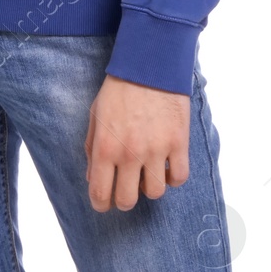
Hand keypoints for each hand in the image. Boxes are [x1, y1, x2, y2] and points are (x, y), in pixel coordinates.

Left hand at [83, 74, 191, 211]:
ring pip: (155, 193)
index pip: (100, 192)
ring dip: (148, 187)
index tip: (103, 204)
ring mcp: (156, 150)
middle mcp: (129, 153)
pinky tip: (165, 166)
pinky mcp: (178, 144)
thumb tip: (92, 177)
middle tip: (124, 189)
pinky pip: (179, 178)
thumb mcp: (95, 116)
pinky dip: (172, 178)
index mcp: (105, 147)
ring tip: (145, 172)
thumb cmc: (118, 90)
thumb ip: (91, 148)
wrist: (148, 67)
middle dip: (123, 199)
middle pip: (127, 200)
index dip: (100, 204)